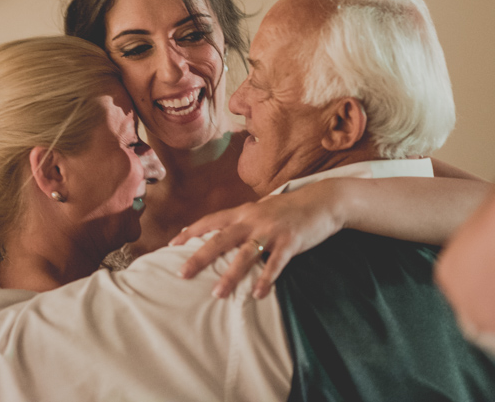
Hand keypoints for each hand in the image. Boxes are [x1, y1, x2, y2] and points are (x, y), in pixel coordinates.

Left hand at [169, 181, 346, 298]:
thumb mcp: (261, 209)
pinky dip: (266, 279)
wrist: (323, 201)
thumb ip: (243, 220)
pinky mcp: (291, 241)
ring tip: (218, 293)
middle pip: (220, 239)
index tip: (171, 243)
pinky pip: (275, 263)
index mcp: (244, 212)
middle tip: (182, 273)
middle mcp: (253, 220)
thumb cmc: (289, 208)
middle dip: (199, 256)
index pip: (210, 221)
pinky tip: (257, 294)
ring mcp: (272, 231)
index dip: (190, 231)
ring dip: (231, 275)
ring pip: (245, 255)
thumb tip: (222, 231)